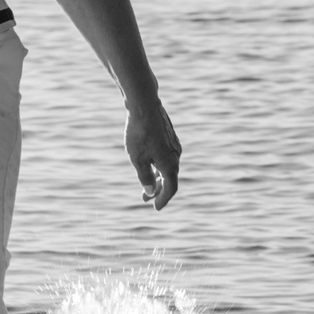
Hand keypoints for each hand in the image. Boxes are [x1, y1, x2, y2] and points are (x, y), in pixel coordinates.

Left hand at [126, 94, 181, 209]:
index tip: (155, 208)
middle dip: (159, 190)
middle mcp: (176, 156)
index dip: (164, 199)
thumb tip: (151, 192)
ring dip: (159, 178)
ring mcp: (174, 145)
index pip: (171, 188)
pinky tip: (150, 163)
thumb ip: (145, 177)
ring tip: (147, 184)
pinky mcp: (169, 137)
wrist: (144, 105)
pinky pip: (166, 156)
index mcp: (169, 164)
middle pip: (170, 178)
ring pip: (168, 167)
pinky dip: (159, 165)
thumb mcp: (138, 159)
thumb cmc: (139, 133)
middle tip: (146, 199)